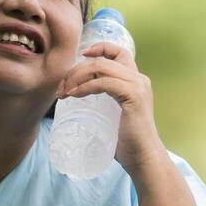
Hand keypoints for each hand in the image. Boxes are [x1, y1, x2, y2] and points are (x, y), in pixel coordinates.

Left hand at [56, 41, 167, 174]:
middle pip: (102, 60)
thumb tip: (77, 96)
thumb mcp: (114, 114)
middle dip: (76, 70)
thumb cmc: (127, 142)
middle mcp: (139, 79)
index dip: (99, 48)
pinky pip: (104, 82)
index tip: (81, 57)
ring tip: (64, 92)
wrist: (143, 157)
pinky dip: (85, 87)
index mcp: (136, 80)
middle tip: (61, 88)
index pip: (119, 52)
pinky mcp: (134, 96)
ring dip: (77, 77)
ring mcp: (137, 86)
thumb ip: (105, 100)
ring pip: (101, 67)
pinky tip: (74, 95)